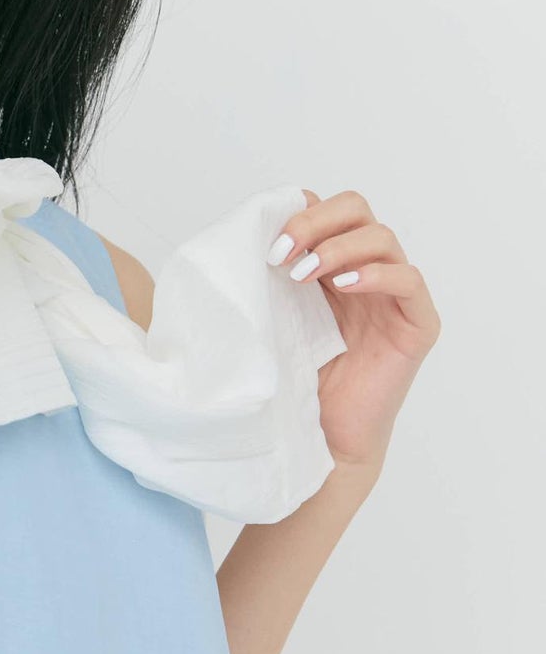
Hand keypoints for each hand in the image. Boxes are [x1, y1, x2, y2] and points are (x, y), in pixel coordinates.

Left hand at [270, 188, 440, 475]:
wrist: (320, 442)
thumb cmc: (294, 387)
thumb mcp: (271, 323)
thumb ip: (267, 282)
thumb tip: (236, 241)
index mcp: (331, 268)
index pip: (327, 211)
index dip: (299, 212)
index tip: (263, 239)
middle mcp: (366, 273)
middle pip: (356, 210)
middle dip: (315, 222)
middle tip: (280, 252)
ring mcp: (395, 297)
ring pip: (381, 237)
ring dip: (337, 247)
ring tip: (303, 274)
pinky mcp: (417, 324)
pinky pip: (408, 280)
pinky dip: (377, 273)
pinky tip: (344, 285)